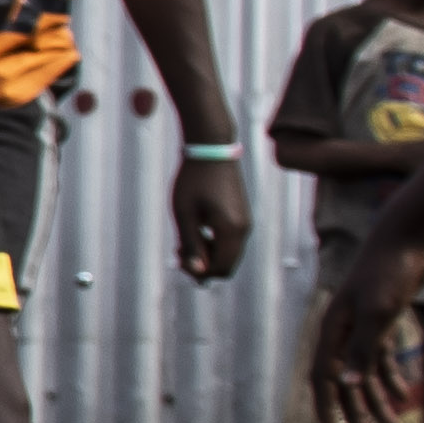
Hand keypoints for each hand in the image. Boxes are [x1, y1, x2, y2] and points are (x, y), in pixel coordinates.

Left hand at [168, 151, 255, 283]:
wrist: (211, 150)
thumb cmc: (193, 180)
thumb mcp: (185, 214)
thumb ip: (191, 245)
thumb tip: (198, 272)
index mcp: (231, 230)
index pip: (221, 269)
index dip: (199, 272)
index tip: (178, 257)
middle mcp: (244, 229)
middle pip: (227, 264)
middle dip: (203, 265)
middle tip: (178, 250)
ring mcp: (245, 221)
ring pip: (228, 253)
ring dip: (207, 253)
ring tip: (183, 241)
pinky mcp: (241, 215)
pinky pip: (230, 240)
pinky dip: (214, 242)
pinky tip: (195, 230)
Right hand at [304, 231, 423, 422]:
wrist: (407, 239)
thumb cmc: (389, 273)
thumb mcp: (379, 313)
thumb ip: (363, 350)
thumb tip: (347, 386)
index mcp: (334, 331)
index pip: (324, 378)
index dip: (327, 407)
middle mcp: (344, 333)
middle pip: (347, 383)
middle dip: (357, 415)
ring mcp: (363, 328)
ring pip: (367, 374)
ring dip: (378, 402)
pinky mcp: (383, 322)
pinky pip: (384, 359)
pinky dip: (393, 379)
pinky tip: (404, 397)